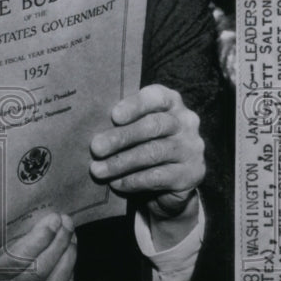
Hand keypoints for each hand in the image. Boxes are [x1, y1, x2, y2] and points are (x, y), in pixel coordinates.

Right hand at [0, 211, 76, 280]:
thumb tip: (26, 208)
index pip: (17, 259)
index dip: (39, 239)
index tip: (52, 219)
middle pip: (39, 270)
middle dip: (58, 243)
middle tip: (65, 221)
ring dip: (67, 256)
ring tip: (71, 234)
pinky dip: (69, 270)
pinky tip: (70, 251)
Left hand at [89, 84, 204, 242]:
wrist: (170, 183)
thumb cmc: (144, 145)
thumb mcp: (135, 128)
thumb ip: (121, 123)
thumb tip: (88, 127)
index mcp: (171, 102)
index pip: (156, 97)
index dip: (135, 105)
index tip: (114, 116)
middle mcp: (186, 122)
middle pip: (153, 126)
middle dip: (121, 137)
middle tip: (96, 148)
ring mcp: (191, 148)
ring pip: (153, 152)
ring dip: (121, 162)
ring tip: (98, 170)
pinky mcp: (192, 174)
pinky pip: (158, 176)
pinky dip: (133, 180)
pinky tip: (116, 183)